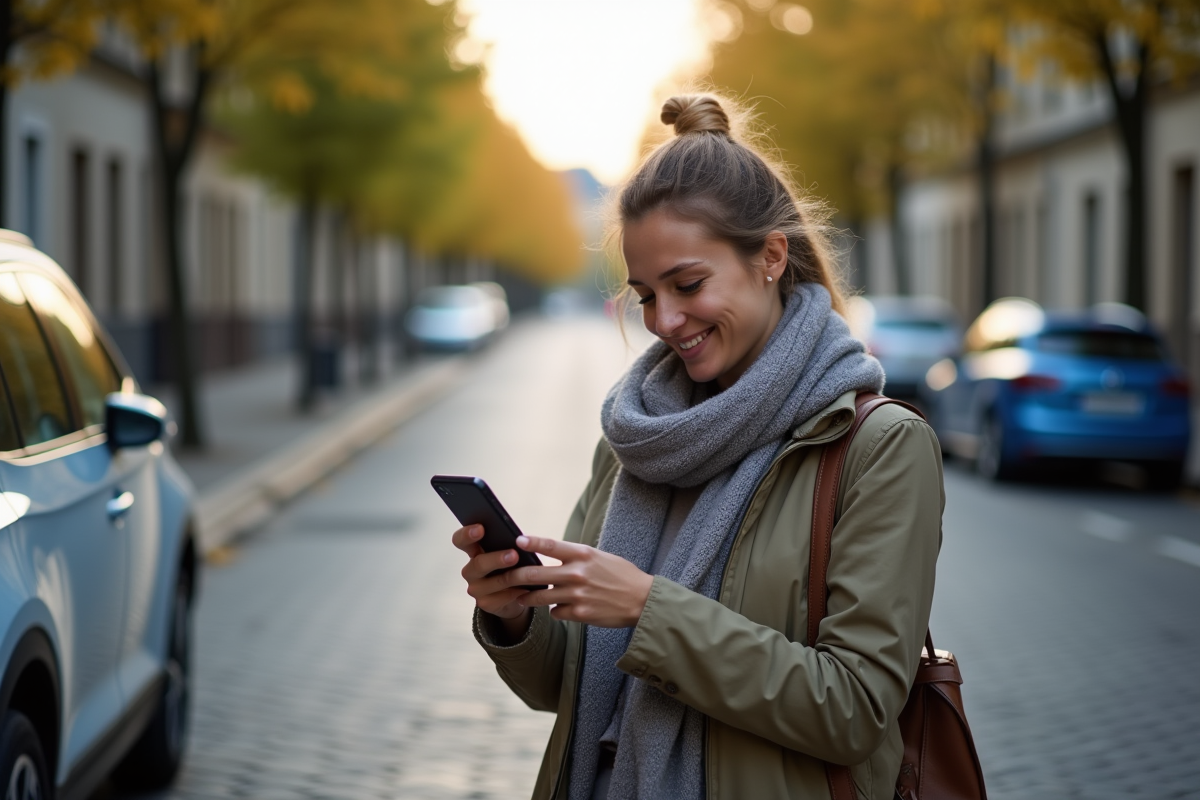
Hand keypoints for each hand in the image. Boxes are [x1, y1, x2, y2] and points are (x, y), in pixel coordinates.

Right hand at [452, 525, 531, 636]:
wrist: (514, 594)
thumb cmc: (510, 565)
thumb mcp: (507, 551)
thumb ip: (506, 543)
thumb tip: (519, 537)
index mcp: (473, 551)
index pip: (461, 540)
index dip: (467, 534)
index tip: (481, 528)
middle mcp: (471, 570)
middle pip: (478, 563)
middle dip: (496, 559)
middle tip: (513, 555)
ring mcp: (476, 588)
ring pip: (493, 582)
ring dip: (510, 577)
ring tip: (526, 572)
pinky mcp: (484, 604)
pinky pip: (501, 598)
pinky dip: (516, 592)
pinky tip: (527, 589)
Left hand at [509, 535, 653, 627]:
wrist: (642, 600)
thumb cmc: (621, 575)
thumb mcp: (599, 557)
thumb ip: (576, 557)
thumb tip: (553, 557)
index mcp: (582, 554)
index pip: (550, 545)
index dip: (531, 542)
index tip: (516, 541)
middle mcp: (577, 573)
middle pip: (535, 573)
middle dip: (515, 576)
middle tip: (505, 576)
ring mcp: (577, 595)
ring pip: (541, 597)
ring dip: (528, 597)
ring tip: (521, 597)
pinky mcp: (579, 613)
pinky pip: (556, 612)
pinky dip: (555, 610)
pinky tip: (559, 609)